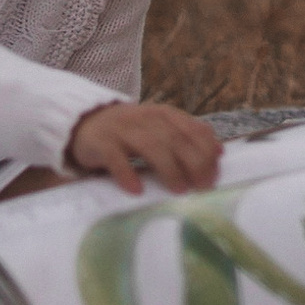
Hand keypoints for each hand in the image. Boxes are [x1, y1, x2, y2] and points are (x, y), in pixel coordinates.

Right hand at [67, 102, 221, 195]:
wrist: (85, 122)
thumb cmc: (130, 131)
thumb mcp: (159, 127)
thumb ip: (187, 136)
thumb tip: (219, 152)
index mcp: (162, 114)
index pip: (191, 128)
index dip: (206, 151)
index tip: (214, 174)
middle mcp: (144, 118)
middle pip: (174, 138)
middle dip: (193, 162)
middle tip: (202, 186)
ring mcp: (122, 129)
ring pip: (149, 146)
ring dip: (168, 168)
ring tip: (179, 189)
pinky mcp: (101, 143)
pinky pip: (115, 158)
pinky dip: (127, 173)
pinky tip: (137, 190)